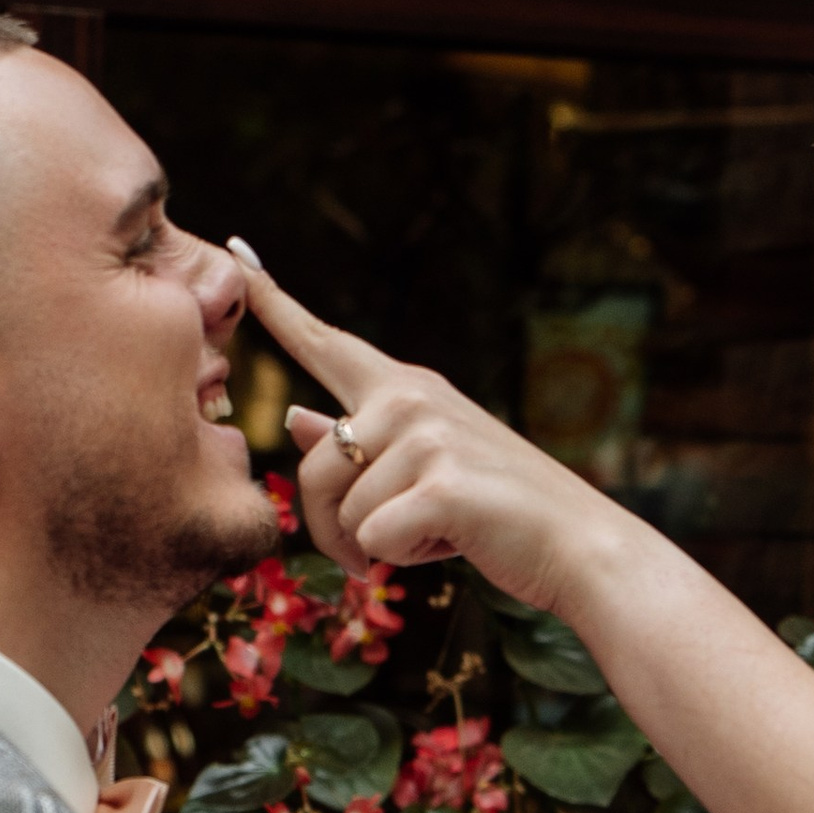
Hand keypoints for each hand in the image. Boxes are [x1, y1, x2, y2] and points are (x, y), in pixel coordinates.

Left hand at [226, 242, 612, 613]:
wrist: (579, 544)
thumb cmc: (498, 511)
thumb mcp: (424, 466)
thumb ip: (359, 443)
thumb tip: (295, 419)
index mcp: (405, 389)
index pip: (326, 343)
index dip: (275, 305)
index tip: (234, 253)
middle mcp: (411, 399)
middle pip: (311, 467)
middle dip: (328, 527)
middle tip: (371, 551)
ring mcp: (428, 437)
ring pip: (343, 513)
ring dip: (374, 545)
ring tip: (431, 535)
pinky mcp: (439, 485)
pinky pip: (373, 538)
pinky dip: (402, 559)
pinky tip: (449, 544)